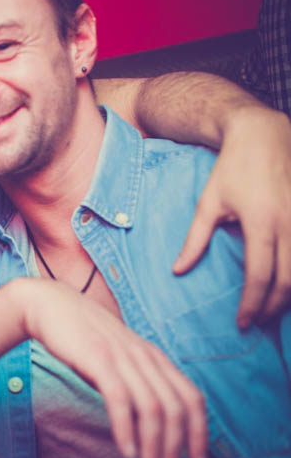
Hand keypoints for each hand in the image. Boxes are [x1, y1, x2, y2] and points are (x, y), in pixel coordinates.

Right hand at [19, 278, 206, 457]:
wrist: (48, 305)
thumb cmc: (80, 337)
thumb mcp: (116, 359)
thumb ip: (134, 382)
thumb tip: (146, 421)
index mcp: (154, 357)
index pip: (192, 398)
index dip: (199, 433)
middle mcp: (145, 357)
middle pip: (176, 410)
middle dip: (175, 452)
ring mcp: (122, 356)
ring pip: (153, 410)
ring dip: (154, 449)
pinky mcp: (98, 358)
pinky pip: (120, 399)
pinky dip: (126, 429)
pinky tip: (126, 452)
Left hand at [173, 108, 290, 327]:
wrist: (263, 135)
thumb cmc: (231, 170)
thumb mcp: (208, 203)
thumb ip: (195, 240)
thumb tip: (178, 271)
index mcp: (261, 222)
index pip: (259, 275)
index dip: (252, 304)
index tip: (242, 322)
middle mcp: (290, 224)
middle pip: (288, 280)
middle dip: (274, 307)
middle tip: (258, 322)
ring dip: (290, 296)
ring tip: (272, 310)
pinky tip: (288, 286)